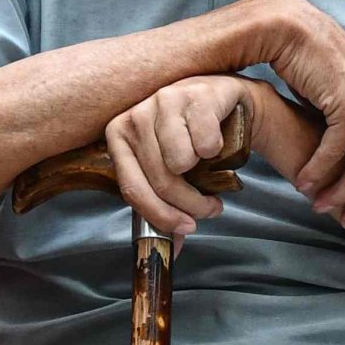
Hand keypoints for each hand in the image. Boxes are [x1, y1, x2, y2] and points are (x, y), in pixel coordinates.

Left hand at [102, 74, 258, 239]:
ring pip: (182, 162)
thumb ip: (166, 204)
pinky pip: (205, 143)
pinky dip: (216, 150)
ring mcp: (163, 100)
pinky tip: (216, 141)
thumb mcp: (172, 168)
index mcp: (119, 135)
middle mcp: (136, 116)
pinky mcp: (193, 94)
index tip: (186, 228)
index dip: (161, 216)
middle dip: (191, 205)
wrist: (225, 100)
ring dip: (205, 175)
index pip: (132, 189)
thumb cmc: (192, 137)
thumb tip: (171, 249)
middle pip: (161, 180)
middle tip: (209, 209)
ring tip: (210, 168)